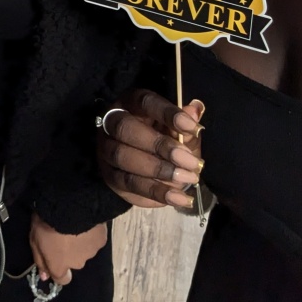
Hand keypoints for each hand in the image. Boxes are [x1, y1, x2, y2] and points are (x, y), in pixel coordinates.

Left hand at [29, 214, 107, 285]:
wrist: (70, 207)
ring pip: (85, 250)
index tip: (56, 256)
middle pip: (74, 262)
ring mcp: (91, 252)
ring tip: (76, 225)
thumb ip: (40, 260)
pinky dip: (91, 233)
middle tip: (64, 234)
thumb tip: (45, 277)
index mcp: (60, 266)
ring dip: (81, 242)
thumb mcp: (35, 240)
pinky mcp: (101, 239)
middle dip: (70, 251)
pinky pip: (95, 238)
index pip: (63, 279)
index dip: (59, 269)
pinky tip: (86, 221)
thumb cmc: (47, 223)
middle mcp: (77, 264)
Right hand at [97, 89, 203, 210]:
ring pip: (124, 157)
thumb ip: (185, 121)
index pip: (146, 102)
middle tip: (190, 161)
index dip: (169, 114)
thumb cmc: (163, 137)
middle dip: (160, 145)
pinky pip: (129, 184)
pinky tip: (180, 198)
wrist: (144, 162)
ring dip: (158, 170)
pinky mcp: (110, 175)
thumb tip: (195, 110)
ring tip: (188, 179)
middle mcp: (112, 122)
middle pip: (126, 128)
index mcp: (131, 102)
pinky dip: (157, 192)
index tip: (194, 128)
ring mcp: (106, 149)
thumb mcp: (177, 128)